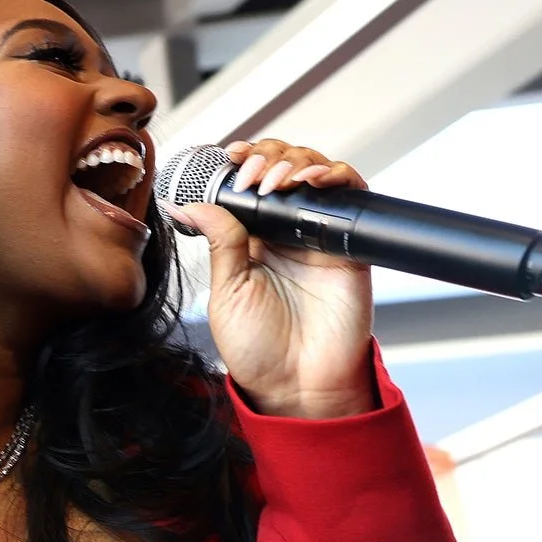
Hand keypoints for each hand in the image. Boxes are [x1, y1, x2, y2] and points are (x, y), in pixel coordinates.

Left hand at [168, 139, 377, 419]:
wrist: (297, 384)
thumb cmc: (258, 348)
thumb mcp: (227, 291)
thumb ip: (219, 242)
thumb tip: (189, 203)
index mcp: (251, 239)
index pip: (250, 181)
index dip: (243, 160)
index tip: (229, 157)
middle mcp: (286, 231)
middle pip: (284, 166)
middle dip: (267, 156)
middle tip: (250, 175)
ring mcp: (319, 234)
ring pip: (316, 170)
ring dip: (295, 162)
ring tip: (275, 182)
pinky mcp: (350, 242)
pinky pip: (352, 194)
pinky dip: (336, 175)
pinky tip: (312, 181)